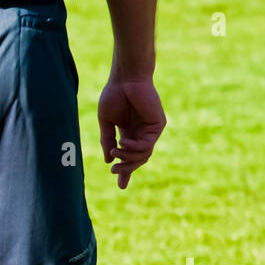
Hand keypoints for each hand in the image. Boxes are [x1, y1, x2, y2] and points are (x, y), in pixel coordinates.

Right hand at [97, 74, 164, 188]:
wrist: (125, 78)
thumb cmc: (115, 95)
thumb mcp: (107, 123)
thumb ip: (107, 141)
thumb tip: (108, 159)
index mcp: (130, 133)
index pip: (129, 156)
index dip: (125, 171)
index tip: (121, 186)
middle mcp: (142, 133)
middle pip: (138, 160)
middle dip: (125, 168)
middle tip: (114, 170)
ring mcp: (151, 130)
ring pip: (143, 156)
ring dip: (127, 158)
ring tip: (116, 151)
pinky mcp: (157, 125)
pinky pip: (146, 146)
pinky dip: (134, 148)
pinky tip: (123, 143)